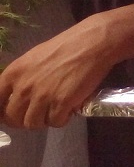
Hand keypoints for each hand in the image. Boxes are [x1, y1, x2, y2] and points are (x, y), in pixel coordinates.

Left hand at [0, 17, 118, 129]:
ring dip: (44, 121)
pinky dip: (62, 119)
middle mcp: (23, 87)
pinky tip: (69, 109)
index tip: (11, 115)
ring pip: (32, 124)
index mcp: (13, 73)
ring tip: (55, 111)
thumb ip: (21, 77)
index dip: (3, 113)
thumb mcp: (33, 58)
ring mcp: (42, 96)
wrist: (92, 43)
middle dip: (24, 120)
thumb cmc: (65, 46)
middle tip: (37, 115)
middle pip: (13, 118)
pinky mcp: (61, 103)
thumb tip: (17, 95)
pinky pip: (55, 122)